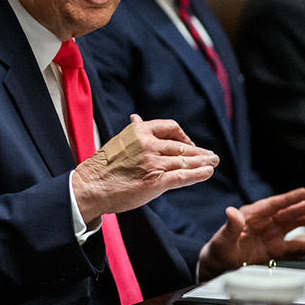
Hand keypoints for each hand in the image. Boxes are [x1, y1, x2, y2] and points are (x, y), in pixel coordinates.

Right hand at [70, 116, 217, 221]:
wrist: (91, 186)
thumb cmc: (104, 165)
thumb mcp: (120, 141)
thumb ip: (134, 132)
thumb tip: (137, 118)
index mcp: (139, 131)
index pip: (171, 127)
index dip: (183, 136)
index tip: (189, 143)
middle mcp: (148, 144)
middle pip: (181, 146)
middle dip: (198, 151)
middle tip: (211, 155)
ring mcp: (153, 163)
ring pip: (184, 160)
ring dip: (202, 162)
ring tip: (213, 162)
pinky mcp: (155, 182)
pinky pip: (182, 176)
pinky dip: (198, 174)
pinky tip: (208, 172)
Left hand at [198, 188, 304, 276]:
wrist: (219, 265)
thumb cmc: (218, 249)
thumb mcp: (223, 238)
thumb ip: (231, 226)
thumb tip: (232, 211)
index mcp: (252, 216)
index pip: (273, 205)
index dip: (288, 199)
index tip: (303, 193)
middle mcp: (264, 223)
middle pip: (287, 213)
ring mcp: (271, 235)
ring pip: (294, 225)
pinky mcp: (275, 249)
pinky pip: (294, 246)